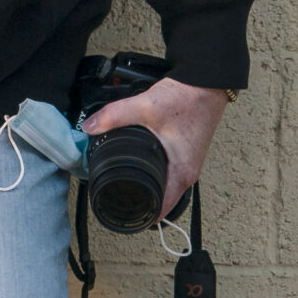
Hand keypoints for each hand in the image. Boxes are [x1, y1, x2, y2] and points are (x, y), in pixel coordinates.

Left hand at [78, 78, 230, 218]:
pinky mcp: (186, 150)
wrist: (207, 81)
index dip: (142, 216)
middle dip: (139, 199)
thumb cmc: (187, 99)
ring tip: (125, 182)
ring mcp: (188, 162)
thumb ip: (114, 116)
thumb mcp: (145, 108)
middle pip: (162, 198)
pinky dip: (154, 169)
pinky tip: (141, 160)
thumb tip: (91, 127)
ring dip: (148, 184)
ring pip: (166, 183)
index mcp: (181, 173)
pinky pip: (169, 168)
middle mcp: (187, 172)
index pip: (162, 209)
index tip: (124, 216)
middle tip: (116, 197)